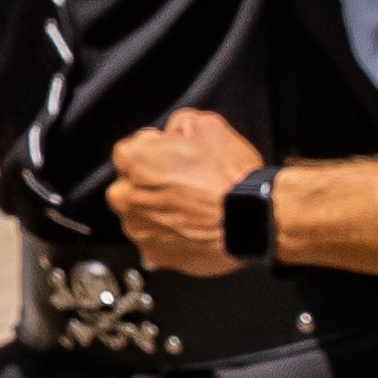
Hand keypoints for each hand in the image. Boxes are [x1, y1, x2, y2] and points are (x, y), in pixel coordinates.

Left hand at [109, 107, 264, 274]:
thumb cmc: (230, 179)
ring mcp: (138, 228)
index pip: (132, 149)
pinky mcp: (153, 253)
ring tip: (194, 207)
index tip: (175, 157)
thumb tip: (173, 132)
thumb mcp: (207, 125)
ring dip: (161, 210)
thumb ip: (179, 125)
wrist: (250, 222)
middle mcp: (126, 196)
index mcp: (134, 160)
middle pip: (131, 184)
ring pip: (142, 213)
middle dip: (153, 183)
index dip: (158, 151)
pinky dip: (170, 234)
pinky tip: (193, 226)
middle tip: (186, 183)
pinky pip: (156, 238)